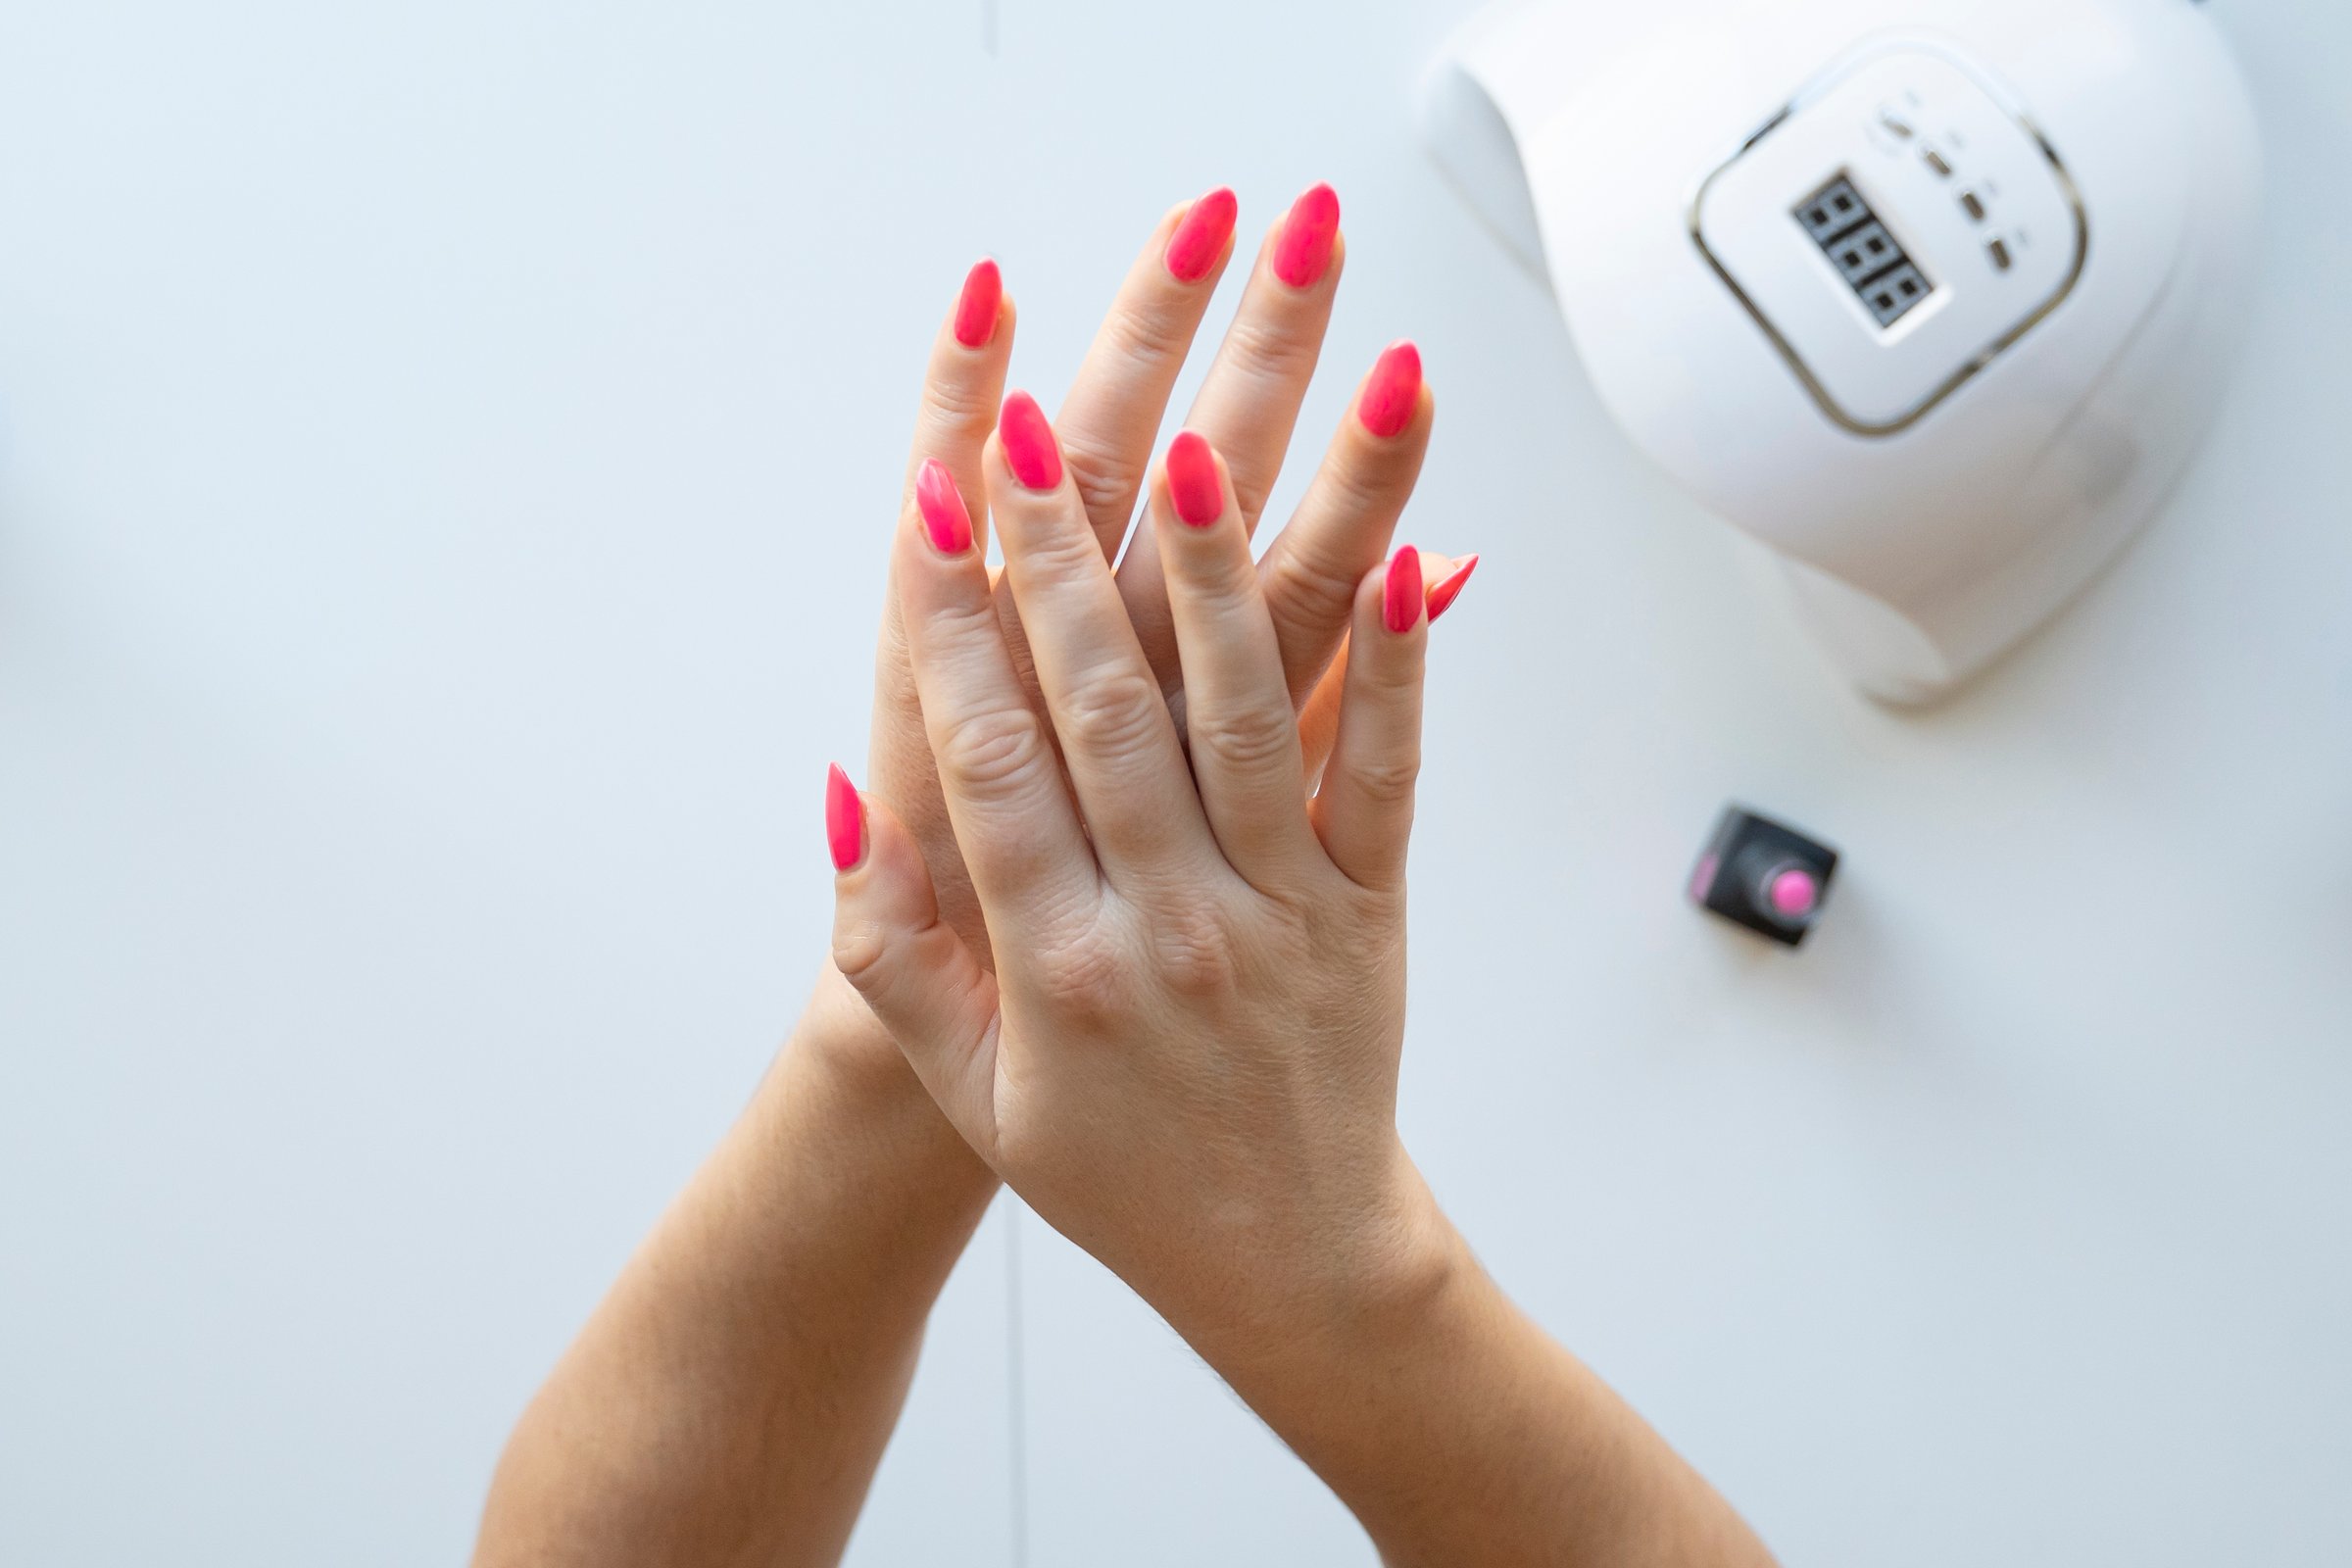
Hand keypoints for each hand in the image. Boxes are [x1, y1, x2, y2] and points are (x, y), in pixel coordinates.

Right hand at [839, 185, 1468, 1094]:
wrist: (1289, 1256)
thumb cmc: (1117, 1172)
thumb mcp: (970, 1089)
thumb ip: (893, 949)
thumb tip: (846, 792)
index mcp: (1056, 965)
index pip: (988, 761)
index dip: (956, 622)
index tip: (931, 496)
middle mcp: (1169, 921)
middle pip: (1105, 709)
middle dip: (1062, 554)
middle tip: (1036, 419)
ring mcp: (1281, 907)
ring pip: (1243, 715)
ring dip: (1220, 574)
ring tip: (1204, 440)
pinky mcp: (1370, 903)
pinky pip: (1385, 771)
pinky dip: (1399, 669)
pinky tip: (1406, 559)